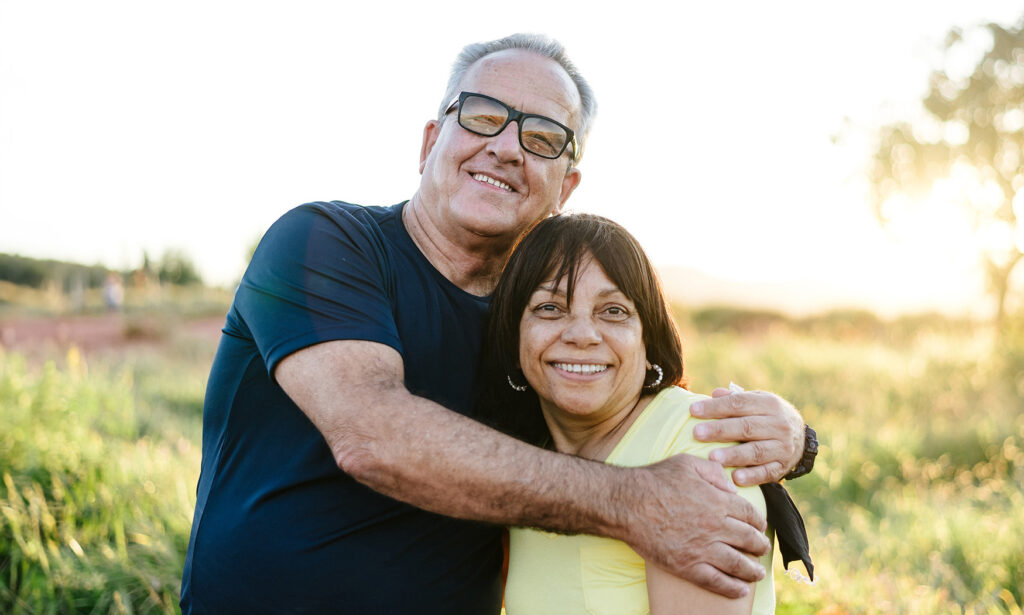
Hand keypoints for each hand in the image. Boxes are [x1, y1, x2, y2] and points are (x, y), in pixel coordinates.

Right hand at [621, 454, 769, 598]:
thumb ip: (713, 472)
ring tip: (757, 573)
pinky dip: (732, 588)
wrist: (627, 504)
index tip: (760, 526)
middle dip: (759, 545)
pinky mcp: (687, 566)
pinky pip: (716, 581)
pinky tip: (740, 589)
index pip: (750, 515)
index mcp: (718, 501)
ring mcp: (702, 549)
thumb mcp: (686, 464)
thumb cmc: (654, 480)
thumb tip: (732, 488)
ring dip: (752, 570)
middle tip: (761, 548)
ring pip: (738, 564)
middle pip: (749, 540)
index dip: (758, 522)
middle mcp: (716, 527)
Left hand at [690, 389, 803, 485]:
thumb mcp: (757, 402)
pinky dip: (752, 476)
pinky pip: (767, 472)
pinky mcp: (782, 466)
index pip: (739, 403)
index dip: (715, 407)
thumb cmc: (767, 417)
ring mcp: (782, 447)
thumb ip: (735, 399)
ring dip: (733, 455)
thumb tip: (715, 393)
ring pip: (756, 451)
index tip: (693, 410)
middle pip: (746, 427)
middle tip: (696, 433)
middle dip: (720, 430)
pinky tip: (735, 478)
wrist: (800, 438)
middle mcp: (778, 425)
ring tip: (712, 457)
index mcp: (769, 404)